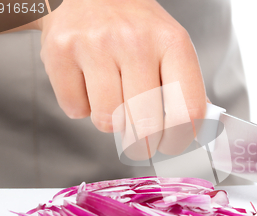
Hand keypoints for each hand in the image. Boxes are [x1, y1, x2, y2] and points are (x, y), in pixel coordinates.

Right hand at [38, 0, 206, 156]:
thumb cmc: (136, 28)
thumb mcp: (171, 47)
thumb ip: (185, 87)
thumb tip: (196, 132)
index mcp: (172, 42)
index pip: (187, 109)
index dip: (180, 139)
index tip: (171, 145)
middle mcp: (135, 41)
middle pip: (147, 124)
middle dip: (144, 143)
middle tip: (141, 141)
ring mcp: (95, 44)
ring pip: (108, 121)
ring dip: (111, 121)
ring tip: (112, 96)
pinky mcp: (60, 52)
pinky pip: (75, 110)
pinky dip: (82, 108)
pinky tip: (88, 84)